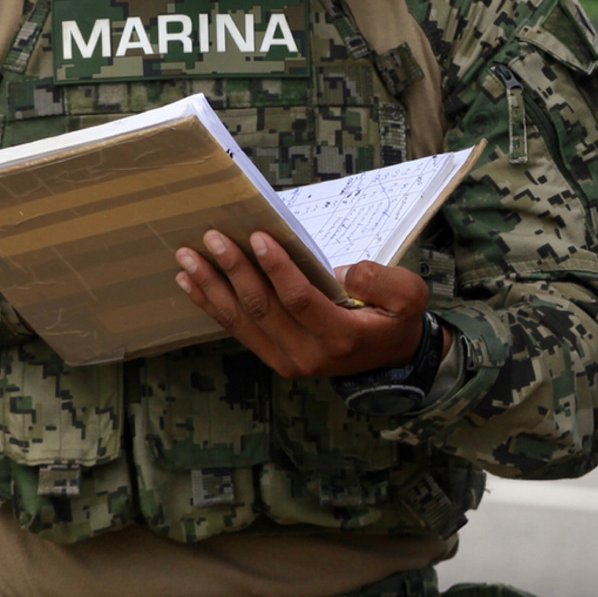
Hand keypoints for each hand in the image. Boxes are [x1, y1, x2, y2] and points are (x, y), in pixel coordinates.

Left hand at [174, 229, 430, 379]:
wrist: (386, 358)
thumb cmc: (393, 319)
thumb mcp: (408, 296)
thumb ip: (383, 282)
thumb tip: (344, 272)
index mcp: (340, 337)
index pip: (299, 300)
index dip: (277, 269)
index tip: (258, 236)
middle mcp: (307, 354)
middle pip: (262, 308)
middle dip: (234, 270)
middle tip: (213, 238)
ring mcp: (285, 359)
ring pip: (241, 320)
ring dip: (212, 286)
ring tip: (188, 257)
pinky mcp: (272, 356)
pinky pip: (235, 329)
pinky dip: (211, 303)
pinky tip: (189, 281)